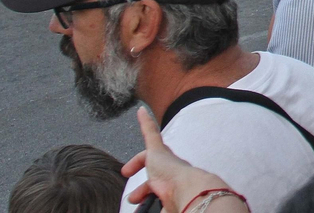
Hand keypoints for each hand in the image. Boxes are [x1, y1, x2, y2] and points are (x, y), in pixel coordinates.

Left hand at [121, 107, 235, 209]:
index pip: (163, 184)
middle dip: (143, 186)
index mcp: (176, 183)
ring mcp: (164, 160)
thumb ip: (164, 209)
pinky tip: (140, 111)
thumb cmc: (181, 201)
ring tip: (126, 172)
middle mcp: (172, 171)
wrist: (188, 191)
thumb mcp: (168, 207)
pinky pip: (150, 132)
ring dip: (136, 163)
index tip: (141, 201)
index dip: (151, 192)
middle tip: (133, 198)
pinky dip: (145, 122)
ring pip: (148, 158)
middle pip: (155, 173)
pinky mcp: (157, 150)